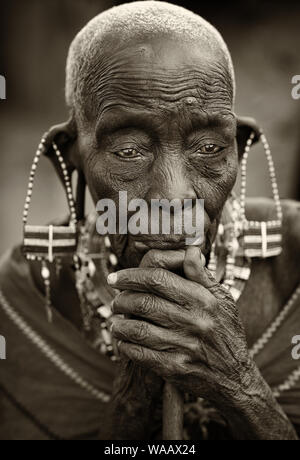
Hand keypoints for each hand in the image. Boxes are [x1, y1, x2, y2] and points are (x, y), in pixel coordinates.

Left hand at [109, 246, 255, 406]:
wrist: (236, 378)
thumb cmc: (226, 332)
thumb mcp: (222, 299)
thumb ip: (201, 275)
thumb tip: (189, 249)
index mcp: (204, 299)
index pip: (159, 279)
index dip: (132, 275)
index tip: (116, 277)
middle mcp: (195, 321)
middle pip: (144, 302)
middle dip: (122, 299)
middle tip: (115, 300)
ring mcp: (185, 346)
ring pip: (138, 329)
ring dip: (120, 324)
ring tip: (115, 321)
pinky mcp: (176, 368)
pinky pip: (141, 354)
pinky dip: (125, 346)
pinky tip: (122, 341)